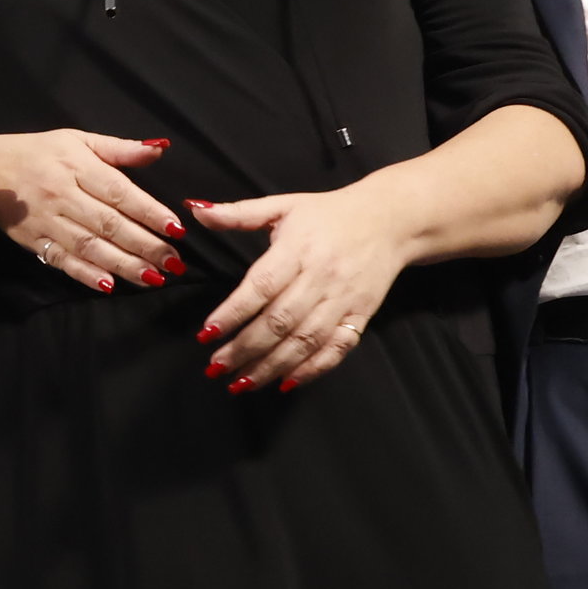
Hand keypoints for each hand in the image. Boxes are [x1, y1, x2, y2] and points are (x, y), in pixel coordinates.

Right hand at [0, 129, 179, 289]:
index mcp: (76, 165)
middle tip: (175, 262)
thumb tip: (159, 148)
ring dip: (123, 264)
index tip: (176, 229)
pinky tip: (109, 285)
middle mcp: (62, 194)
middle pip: (108, 223)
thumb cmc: (38, 153)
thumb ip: (119, 148)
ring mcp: (46, 220)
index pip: (119, 191)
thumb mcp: (77, 139)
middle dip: (144, 245)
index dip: (148, 211)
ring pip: (89, 246)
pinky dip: (85, 274)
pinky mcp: (33, 241)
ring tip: (153, 278)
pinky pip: (62, 260)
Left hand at [185, 179, 414, 390]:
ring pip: (305, 340)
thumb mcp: (283, 205)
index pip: (261, 286)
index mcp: (298, 248)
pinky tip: (286, 383)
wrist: (391, 220)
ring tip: (241, 383)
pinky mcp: (361, 315)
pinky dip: (313, 369)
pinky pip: (337, 348)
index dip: (233, 312)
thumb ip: (238, 213)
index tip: (207, 333)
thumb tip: (196, 210)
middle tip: (216, 366)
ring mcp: (343, 299)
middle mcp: (321, 276)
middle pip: (280, 321)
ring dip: (271, 366)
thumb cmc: (329, 214)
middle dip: (245, 348)